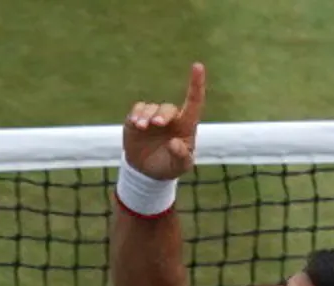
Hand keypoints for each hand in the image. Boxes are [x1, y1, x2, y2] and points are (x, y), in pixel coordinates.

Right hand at [123, 62, 207, 180]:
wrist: (147, 171)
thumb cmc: (169, 166)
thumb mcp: (180, 167)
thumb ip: (181, 156)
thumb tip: (175, 142)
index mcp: (186, 126)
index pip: (194, 102)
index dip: (196, 84)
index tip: (198, 66)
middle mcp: (171, 118)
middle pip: (168, 109)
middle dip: (162, 114)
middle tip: (156, 124)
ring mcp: (153, 117)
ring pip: (151, 108)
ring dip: (146, 116)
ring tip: (141, 127)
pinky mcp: (137, 120)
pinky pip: (138, 109)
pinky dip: (136, 114)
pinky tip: (135, 123)